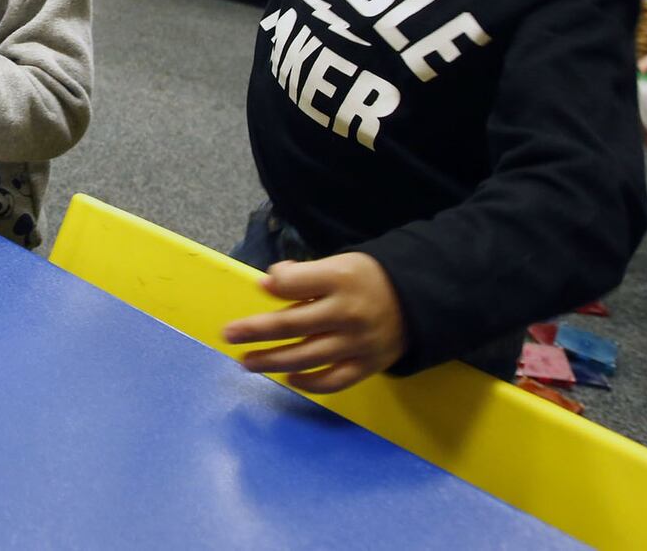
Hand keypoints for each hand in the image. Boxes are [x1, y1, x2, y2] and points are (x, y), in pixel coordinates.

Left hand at [222, 252, 405, 392]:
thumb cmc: (366, 279)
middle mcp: (348, 312)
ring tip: (246, 361)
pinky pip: (334, 380)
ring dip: (272, 361)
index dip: (276, 283)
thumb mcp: (340, 263)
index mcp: (341, 279)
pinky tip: (288, 378)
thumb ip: (304, 274)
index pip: (296, 283)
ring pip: (307, 357)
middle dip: (256, 330)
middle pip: (293, 324)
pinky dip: (310, 384)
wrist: (417, 301)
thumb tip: (268, 284)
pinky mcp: (368, 365)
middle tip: (229, 335)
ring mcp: (358, 343)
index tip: (261, 286)